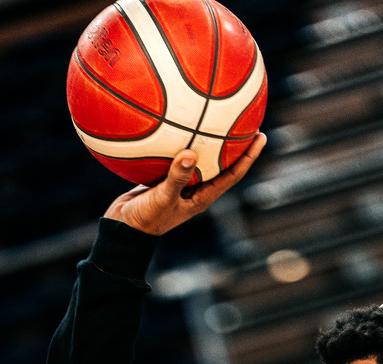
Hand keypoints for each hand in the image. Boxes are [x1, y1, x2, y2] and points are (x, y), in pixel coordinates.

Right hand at [103, 133, 265, 235]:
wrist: (121, 229)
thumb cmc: (145, 220)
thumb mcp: (161, 199)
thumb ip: (176, 178)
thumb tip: (190, 153)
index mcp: (202, 197)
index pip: (232, 174)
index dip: (247, 157)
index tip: (261, 136)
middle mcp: (195, 189)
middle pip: (220, 162)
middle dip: (233, 143)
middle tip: (245, 118)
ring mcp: (179, 183)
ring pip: (198, 158)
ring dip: (206, 139)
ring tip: (213, 114)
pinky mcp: (163, 177)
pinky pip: (175, 156)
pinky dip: (177, 141)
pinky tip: (174, 121)